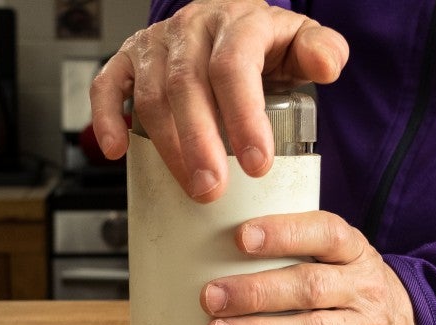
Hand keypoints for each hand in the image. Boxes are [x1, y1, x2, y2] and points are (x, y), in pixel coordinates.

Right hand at [90, 0, 347, 201]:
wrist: (223, 25)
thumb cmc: (259, 45)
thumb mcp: (297, 43)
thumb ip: (320, 51)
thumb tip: (329, 66)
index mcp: (236, 23)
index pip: (234, 67)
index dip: (242, 117)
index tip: (256, 166)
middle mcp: (191, 29)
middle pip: (187, 86)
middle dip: (198, 144)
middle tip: (212, 190)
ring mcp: (156, 45)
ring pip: (150, 95)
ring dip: (165, 146)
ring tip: (188, 187)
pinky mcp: (128, 60)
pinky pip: (107, 86)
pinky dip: (106, 118)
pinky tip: (116, 150)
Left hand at [199, 211, 420, 324]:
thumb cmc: (349, 283)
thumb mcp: (337, 255)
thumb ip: (297, 246)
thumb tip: (220, 241)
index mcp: (354, 252)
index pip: (325, 233)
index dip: (283, 233)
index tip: (241, 237)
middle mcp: (362, 288)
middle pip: (310, 286)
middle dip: (256, 292)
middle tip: (211, 296)